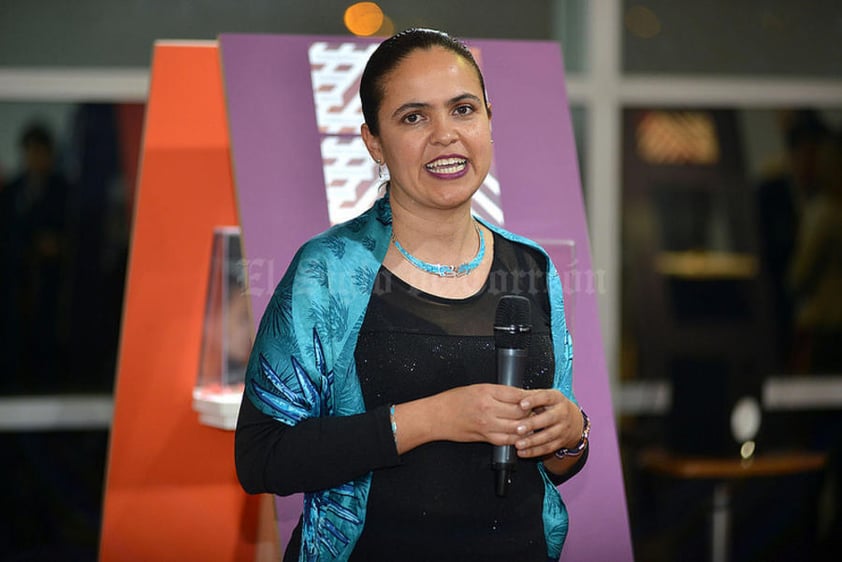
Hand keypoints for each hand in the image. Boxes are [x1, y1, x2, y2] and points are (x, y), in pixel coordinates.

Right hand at [394, 384, 529, 452]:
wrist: (436, 416)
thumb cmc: (453, 400)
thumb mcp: (476, 388)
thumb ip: (497, 392)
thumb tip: (517, 395)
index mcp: (486, 392)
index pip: (517, 394)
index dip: (530, 396)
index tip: (534, 397)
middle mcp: (488, 408)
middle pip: (520, 411)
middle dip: (531, 411)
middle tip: (535, 410)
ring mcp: (487, 425)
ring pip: (517, 427)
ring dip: (526, 426)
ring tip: (530, 422)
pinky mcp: (485, 437)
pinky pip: (507, 440)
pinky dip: (516, 438)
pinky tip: (520, 434)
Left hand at [512, 389, 582, 458]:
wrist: (574, 421)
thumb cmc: (552, 406)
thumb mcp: (544, 396)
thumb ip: (528, 395)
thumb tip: (510, 395)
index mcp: (556, 398)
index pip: (545, 397)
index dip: (534, 400)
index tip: (521, 404)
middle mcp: (562, 413)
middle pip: (548, 418)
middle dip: (532, 424)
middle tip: (518, 428)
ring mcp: (563, 429)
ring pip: (547, 436)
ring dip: (532, 441)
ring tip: (518, 444)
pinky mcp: (560, 442)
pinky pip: (547, 448)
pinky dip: (533, 451)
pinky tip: (522, 452)